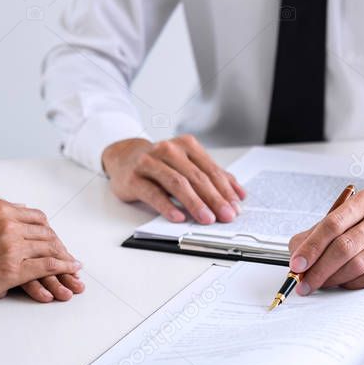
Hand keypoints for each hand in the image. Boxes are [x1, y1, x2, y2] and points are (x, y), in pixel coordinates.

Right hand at [0, 200, 83, 307]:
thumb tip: (19, 207)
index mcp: (0, 210)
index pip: (37, 218)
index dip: (48, 230)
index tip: (53, 239)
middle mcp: (9, 225)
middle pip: (46, 233)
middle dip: (59, 245)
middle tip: (67, 254)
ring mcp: (12, 247)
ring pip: (50, 248)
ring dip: (65, 257)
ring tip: (73, 264)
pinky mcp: (13, 270)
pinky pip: (47, 266)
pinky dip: (63, 267)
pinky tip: (71, 269)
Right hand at [102, 136, 245, 223]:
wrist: (124, 158)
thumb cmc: (161, 164)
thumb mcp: (187, 165)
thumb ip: (212, 176)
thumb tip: (239, 194)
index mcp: (186, 146)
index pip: (210, 170)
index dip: (225, 189)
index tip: (236, 206)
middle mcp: (169, 150)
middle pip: (196, 177)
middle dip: (215, 198)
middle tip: (226, 215)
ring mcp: (150, 163)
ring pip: (177, 183)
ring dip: (194, 203)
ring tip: (207, 218)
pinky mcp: (134, 178)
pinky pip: (153, 193)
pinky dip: (167, 206)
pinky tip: (178, 217)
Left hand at [287, 190, 363, 293]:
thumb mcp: (344, 219)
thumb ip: (317, 234)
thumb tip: (297, 257)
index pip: (332, 224)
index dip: (311, 247)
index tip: (297, 265)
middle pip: (344, 247)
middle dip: (319, 269)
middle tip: (305, 283)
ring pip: (358, 265)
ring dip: (334, 279)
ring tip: (322, 282)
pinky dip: (352, 284)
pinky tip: (344, 283)